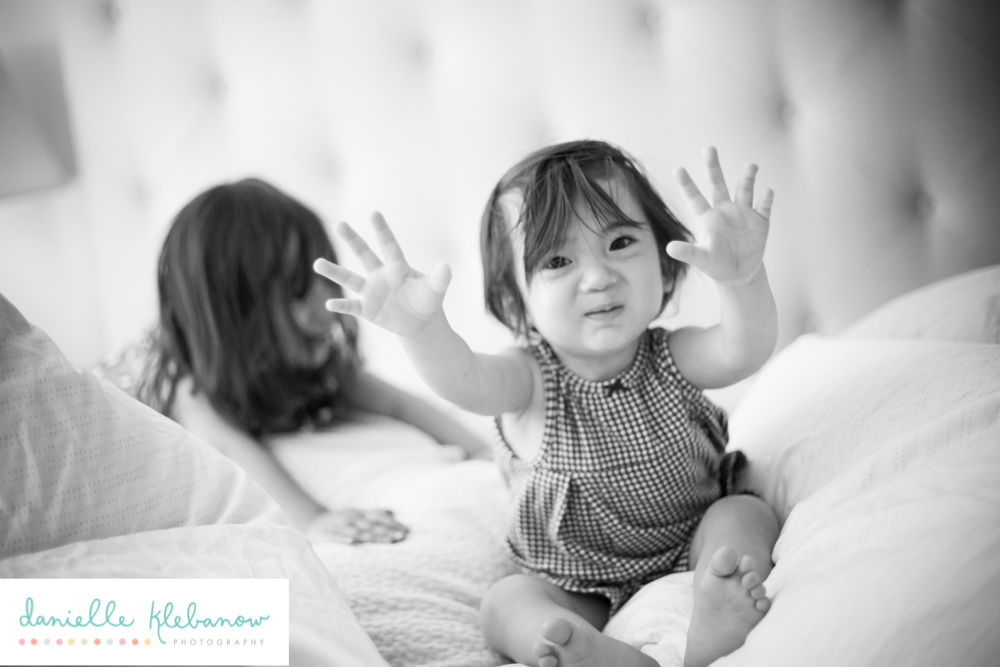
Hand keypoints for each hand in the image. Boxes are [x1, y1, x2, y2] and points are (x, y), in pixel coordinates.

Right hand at [306, 507, 408, 544]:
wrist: (311, 521)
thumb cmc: (340, 521)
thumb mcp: (357, 515)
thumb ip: (374, 513)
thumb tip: (393, 512)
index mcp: (359, 515)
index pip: (379, 518)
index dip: (392, 524)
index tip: (406, 532)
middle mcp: (351, 519)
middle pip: (372, 525)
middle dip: (387, 532)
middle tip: (400, 538)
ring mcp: (338, 526)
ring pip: (357, 531)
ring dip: (371, 536)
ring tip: (385, 541)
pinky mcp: (325, 534)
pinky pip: (335, 537)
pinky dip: (343, 539)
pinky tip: (352, 542)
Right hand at [313, 212, 451, 338]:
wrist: (420, 322)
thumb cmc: (428, 300)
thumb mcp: (436, 290)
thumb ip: (440, 279)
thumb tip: (446, 267)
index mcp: (397, 266)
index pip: (388, 245)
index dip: (382, 230)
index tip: (374, 213)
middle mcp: (380, 275)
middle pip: (364, 254)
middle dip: (352, 240)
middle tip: (339, 224)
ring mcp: (371, 291)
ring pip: (349, 279)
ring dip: (334, 272)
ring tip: (317, 263)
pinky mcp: (367, 309)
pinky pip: (351, 306)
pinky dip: (341, 306)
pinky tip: (329, 304)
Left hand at [668, 147, 773, 285]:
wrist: (739, 274)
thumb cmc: (716, 265)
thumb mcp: (701, 259)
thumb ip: (688, 253)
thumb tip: (669, 248)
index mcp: (707, 217)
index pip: (694, 197)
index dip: (686, 184)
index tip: (677, 169)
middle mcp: (724, 210)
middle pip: (718, 184)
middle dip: (713, 167)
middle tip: (709, 148)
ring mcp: (743, 213)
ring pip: (744, 190)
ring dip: (747, 178)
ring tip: (751, 166)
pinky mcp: (760, 222)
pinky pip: (764, 207)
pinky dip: (766, 200)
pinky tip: (768, 192)